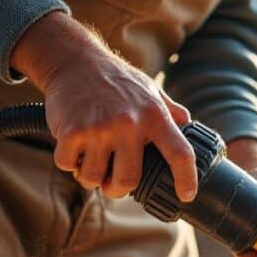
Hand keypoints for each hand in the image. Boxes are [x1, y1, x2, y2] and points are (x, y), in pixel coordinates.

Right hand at [11, 12, 196, 200]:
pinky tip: (73, 147)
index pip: (180, 153)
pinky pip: (68, 166)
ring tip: (90, 159)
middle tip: (112, 183)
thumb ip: (169, 111)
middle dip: (117, 189)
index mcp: (154, 115)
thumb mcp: (149, 89)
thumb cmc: (115, 79)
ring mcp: (99, 128)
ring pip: (94, 178)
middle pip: (128, 181)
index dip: (187, 179)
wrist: (75, 60)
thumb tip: (188, 127)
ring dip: (90, 176)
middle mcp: (129, 123)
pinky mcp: (72, 131)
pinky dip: (69, 162)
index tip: (186, 195)